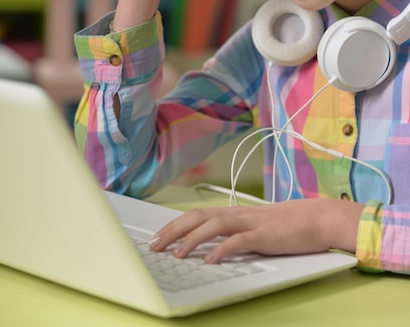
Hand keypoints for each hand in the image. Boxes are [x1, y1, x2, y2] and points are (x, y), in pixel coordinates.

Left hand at [150, 199, 363, 262]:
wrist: (319, 218)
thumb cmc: (291, 225)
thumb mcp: (258, 227)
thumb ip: (238, 232)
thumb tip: (216, 245)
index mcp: (236, 213)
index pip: (198, 215)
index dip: (175, 224)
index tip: (158, 236)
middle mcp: (239, 215)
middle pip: (198, 217)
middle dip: (173, 230)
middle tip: (155, 245)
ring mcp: (251, 223)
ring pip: (214, 226)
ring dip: (191, 240)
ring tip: (176, 254)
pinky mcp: (265, 235)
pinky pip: (239, 241)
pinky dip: (222, 250)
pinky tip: (210, 260)